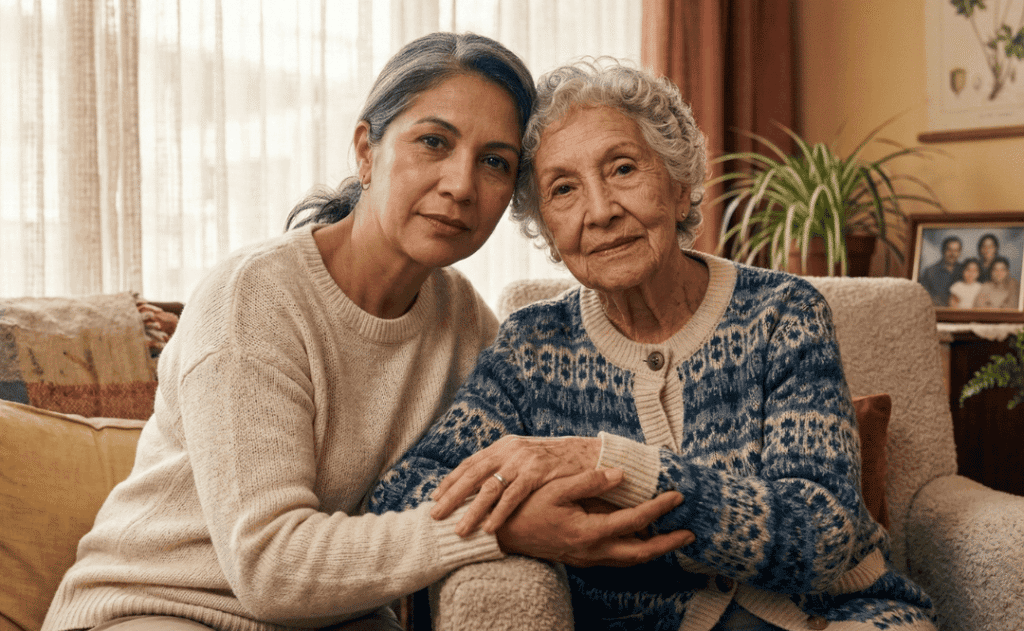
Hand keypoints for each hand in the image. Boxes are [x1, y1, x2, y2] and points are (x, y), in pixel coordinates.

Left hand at [431, 435, 600, 534]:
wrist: (591, 456)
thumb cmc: (559, 463)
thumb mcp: (528, 459)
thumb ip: (507, 467)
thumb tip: (484, 484)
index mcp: (504, 446)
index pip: (470, 463)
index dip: (451, 480)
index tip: (435, 496)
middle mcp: (510, 450)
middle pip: (473, 475)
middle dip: (451, 496)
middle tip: (435, 515)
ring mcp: (523, 460)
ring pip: (489, 488)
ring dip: (472, 510)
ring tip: (460, 529)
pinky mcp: (538, 472)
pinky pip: (513, 496)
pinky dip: (500, 513)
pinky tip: (490, 528)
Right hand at [496, 469, 694, 567]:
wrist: (505, 536)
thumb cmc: (527, 509)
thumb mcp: (556, 489)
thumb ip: (589, 482)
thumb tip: (619, 474)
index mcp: (590, 531)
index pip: (634, 520)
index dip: (659, 507)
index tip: (677, 496)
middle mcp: (594, 550)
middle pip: (642, 552)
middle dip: (669, 543)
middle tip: (690, 532)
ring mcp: (590, 558)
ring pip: (631, 559)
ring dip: (655, 549)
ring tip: (674, 537)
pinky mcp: (585, 559)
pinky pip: (619, 558)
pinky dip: (637, 550)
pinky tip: (642, 539)